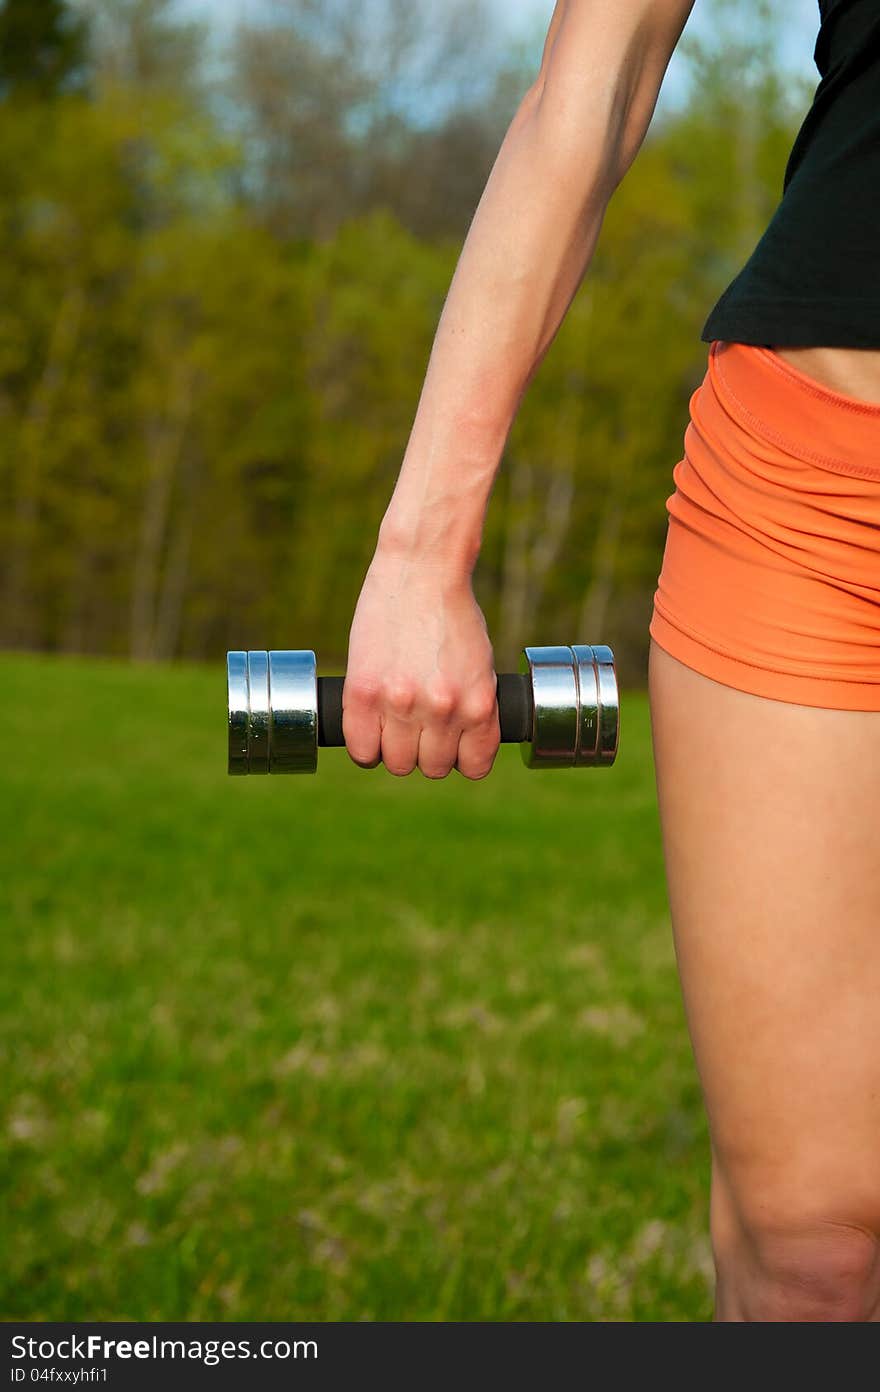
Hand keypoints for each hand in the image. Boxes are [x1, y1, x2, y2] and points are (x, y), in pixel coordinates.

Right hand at [342, 549, 500, 779]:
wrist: (422, 569)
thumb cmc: (452, 613)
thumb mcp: (478, 666)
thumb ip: (469, 705)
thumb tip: (454, 743)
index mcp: (479, 705)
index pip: (473, 767)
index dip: (460, 757)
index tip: (451, 745)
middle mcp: (443, 710)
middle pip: (432, 767)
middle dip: (426, 751)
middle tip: (418, 727)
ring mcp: (402, 703)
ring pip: (398, 764)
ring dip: (394, 750)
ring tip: (392, 725)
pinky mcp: (364, 693)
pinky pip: (362, 751)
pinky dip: (365, 748)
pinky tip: (368, 728)